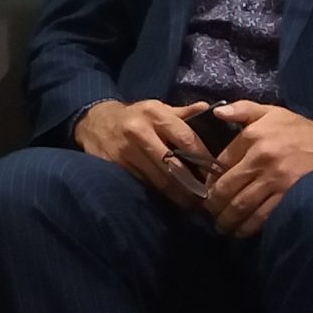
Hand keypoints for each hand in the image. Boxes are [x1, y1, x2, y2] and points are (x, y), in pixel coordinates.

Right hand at [74, 99, 216, 210]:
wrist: (94, 121)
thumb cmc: (134, 116)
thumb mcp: (157, 108)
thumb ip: (183, 113)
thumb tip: (209, 110)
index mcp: (154, 114)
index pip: (186, 139)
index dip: (204, 158)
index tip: (218, 173)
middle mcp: (139, 132)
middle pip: (173, 165)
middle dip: (192, 184)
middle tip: (207, 198)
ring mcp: (126, 151)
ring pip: (159, 179)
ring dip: (178, 195)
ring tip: (193, 204)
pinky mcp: (116, 166)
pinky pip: (144, 184)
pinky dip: (160, 194)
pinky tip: (171, 201)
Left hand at [203, 102, 312, 237]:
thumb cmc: (300, 129)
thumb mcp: (271, 112)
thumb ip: (241, 109)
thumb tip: (216, 113)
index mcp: (253, 137)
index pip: (219, 163)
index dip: (209, 181)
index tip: (206, 191)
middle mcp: (261, 158)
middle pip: (226, 189)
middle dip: (213, 206)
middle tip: (210, 214)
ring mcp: (276, 179)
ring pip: (241, 206)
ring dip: (227, 220)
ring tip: (222, 226)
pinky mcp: (290, 196)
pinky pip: (262, 217)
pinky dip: (248, 227)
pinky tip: (242, 231)